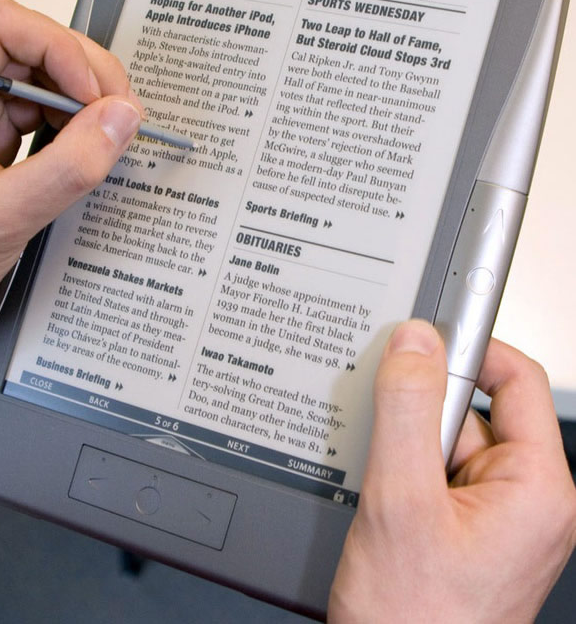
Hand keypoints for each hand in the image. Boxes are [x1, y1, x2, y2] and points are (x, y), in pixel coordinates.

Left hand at [0, 0, 144, 339]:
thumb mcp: (0, 218)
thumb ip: (66, 168)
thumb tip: (120, 120)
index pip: (4, 28)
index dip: (59, 49)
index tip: (95, 98)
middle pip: (34, 46)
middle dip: (86, 75)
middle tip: (120, 117)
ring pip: (46, 80)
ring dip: (87, 102)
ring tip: (112, 136)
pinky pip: (48, 119)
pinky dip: (79, 130)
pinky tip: (92, 152)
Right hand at [328, 320, 575, 622]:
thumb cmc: (413, 621)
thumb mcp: (401, 502)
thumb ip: (407, 411)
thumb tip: (414, 343)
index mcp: (537, 487)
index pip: (516, 378)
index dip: (471, 346)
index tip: (428, 329)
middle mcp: (525, 497)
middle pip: (473, 406)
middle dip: (424, 415)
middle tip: (394, 451)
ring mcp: (494, 513)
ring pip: (446, 438)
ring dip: (408, 448)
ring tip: (388, 496)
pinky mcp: (465, 524)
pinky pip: (435, 468)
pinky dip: (404, 470)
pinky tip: (387, 505)